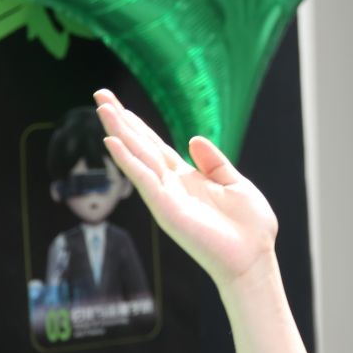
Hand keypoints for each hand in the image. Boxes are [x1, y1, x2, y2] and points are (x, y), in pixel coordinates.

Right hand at [94, 89, 279, 287]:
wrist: (254, 258)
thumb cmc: (249, 228)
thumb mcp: (235, 184)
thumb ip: (214, 162)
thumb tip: (192, 138)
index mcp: (187, 177)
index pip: (155, 145)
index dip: (137, 124)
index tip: (117, 103)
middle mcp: (171, 185)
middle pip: (140, 146)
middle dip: (120, 120)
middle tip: (99, 93)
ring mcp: (166, 197)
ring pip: (137, 158)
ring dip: (119, 133)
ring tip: (102, 109)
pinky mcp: (167, 210)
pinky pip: (144, 180)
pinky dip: (128, 161)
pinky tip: (113, 142)